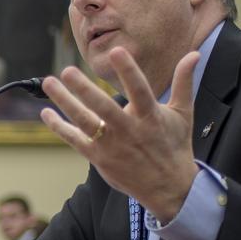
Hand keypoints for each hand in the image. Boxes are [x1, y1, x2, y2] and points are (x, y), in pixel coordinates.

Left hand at [41, 47, 199, 222]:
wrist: (169, 188)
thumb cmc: (175, 146)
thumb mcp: (183, 113)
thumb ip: (183, 82)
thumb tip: (193, 53)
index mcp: (150, 116)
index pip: (139, 90)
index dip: (128, 71)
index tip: (116, 51)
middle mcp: (129, 130)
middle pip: (103, 107)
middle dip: (84, 89)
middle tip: (67, 70)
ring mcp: (112, 146)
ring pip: (84, 122)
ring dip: (64, 102)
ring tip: (49, 82)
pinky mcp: (99, 158)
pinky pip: (75, 140)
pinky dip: (60, 127)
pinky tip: (46, 112)